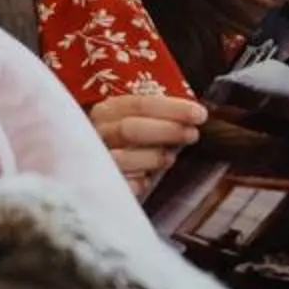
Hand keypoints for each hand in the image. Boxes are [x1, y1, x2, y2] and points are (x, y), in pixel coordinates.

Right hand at [90, 94, 204, 190]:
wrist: (90, 171)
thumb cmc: (124, 143)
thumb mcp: (135, 122)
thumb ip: (157, 117)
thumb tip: (194, 115)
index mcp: (107, 111)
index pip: (140, 104)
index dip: (172, 108)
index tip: (198, 114)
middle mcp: (97, 132)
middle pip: (131, 129)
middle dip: (167, 130)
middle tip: (192, 135)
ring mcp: (96, 158)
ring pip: (124, 157)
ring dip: (153, 157)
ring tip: (169, 159)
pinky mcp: (98, 184)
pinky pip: (122, 184)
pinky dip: (138, 182)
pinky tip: (147, 180)